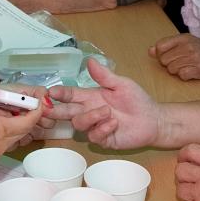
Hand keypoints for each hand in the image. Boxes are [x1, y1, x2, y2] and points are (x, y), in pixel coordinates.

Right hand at [0, 76, 44, 179]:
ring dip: (12, 120)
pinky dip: (2, 129)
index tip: (37, 97)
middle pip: (25, 127)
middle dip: (25, 112)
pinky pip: (3, 141)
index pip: (30, 119)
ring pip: (14, 134)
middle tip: (16, 98)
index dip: (37, 107)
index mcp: (0, 130)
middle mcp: (2, 143)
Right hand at [46, 58, 160, 149]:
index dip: (60, 93)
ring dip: (91, 117)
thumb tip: (90, 61)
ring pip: (79, 123)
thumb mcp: (121, 84)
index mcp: (91, 96)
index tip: (50, 91)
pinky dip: (103, 128)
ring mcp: (95, 126)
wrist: (152, 119)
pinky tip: (114, 123)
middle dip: (55, 110)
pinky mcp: (103, 139)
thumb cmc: (137, 100)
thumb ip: (104, 75)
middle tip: (47, 109)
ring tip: (107, 112)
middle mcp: (89, 111)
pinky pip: (94, 135)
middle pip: (67, 111)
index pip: (70, 95)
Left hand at [149, 34, 199, 81]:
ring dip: (177, 71)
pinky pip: (182, 76)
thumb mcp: (185, 43)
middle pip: (164, 60)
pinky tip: (192, 72)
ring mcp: (195, 58)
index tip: (168, 56)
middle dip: (169, 64)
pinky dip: (185, 76)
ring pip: (172, 69)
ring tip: (186, 66)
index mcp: (183, 38)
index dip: (161, 54)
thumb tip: (150, 51)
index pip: (160, 46)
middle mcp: (189, 46)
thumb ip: (167, 46)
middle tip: (180, 62)